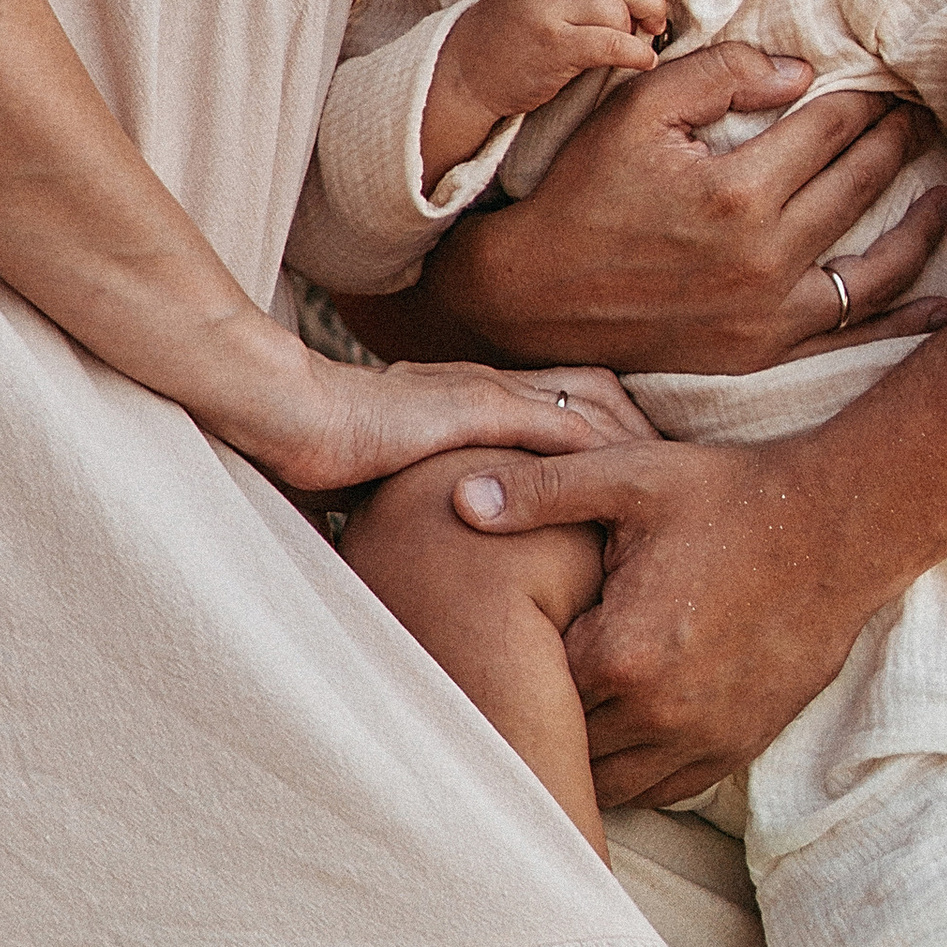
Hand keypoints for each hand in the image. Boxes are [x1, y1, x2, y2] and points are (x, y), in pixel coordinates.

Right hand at [221, 327, 647, 504]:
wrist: (273, 413)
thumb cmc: (298, 453)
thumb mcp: (362, 484)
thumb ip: (392, 506)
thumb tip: (389, 560)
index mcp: (455, 400)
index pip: (549, 404)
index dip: (596, 435)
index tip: (628, 476)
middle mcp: (476, 387)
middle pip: (588, 392)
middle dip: (635, 430)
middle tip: (673, 475)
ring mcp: (478, 392)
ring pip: (588, 404)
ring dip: (632, 440)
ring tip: (668, 482)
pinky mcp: (475, 407)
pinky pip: (562, 427)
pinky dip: (603, 451)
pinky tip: (635, 480)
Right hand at [415, 40, 946, 373]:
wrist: (533, 297)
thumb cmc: (582, 192)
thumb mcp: (636, 110)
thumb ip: (720, 76)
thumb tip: (802, 72)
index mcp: (739, 191)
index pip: (831, 127)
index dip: (866, 98)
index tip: (891, 79)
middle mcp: (766, 258)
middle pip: (860, 186)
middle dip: (897, 144)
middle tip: (922, 117)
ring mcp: (769, 315)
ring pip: (874, 266)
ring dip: (920, 227)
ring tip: (945, 197)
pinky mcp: (762, 353)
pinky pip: (850, 335)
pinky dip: (903, 319)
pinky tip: (940, 304)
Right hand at [423, 0, 670, 174]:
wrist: (464, 70)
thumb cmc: (511, 37)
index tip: (654, 0)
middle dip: (652, 2)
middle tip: (656, 24)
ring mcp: (548, 9)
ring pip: (620, 9)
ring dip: (639, 31)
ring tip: (639, 45)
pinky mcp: (553, 45)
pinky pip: (612, 43)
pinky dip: (636, 53)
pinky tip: (643, 61)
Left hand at [441, 436, 880, 807]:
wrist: (844, 525)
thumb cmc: (733, 495)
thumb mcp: (631, 476)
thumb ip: (540, 492)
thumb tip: (460, 499)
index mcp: (620, 654)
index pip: (529, 693)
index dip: (508, 668)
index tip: (498, 644)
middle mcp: (659, 714)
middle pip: (565, 745)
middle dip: (542, 714)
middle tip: (526, 678)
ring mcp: (703, 739)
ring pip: (611, 782)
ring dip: (587, 749)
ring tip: (573, 704)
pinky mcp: (738, 747)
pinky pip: (665, 788)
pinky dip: (638, 766)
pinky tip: (627, 721)